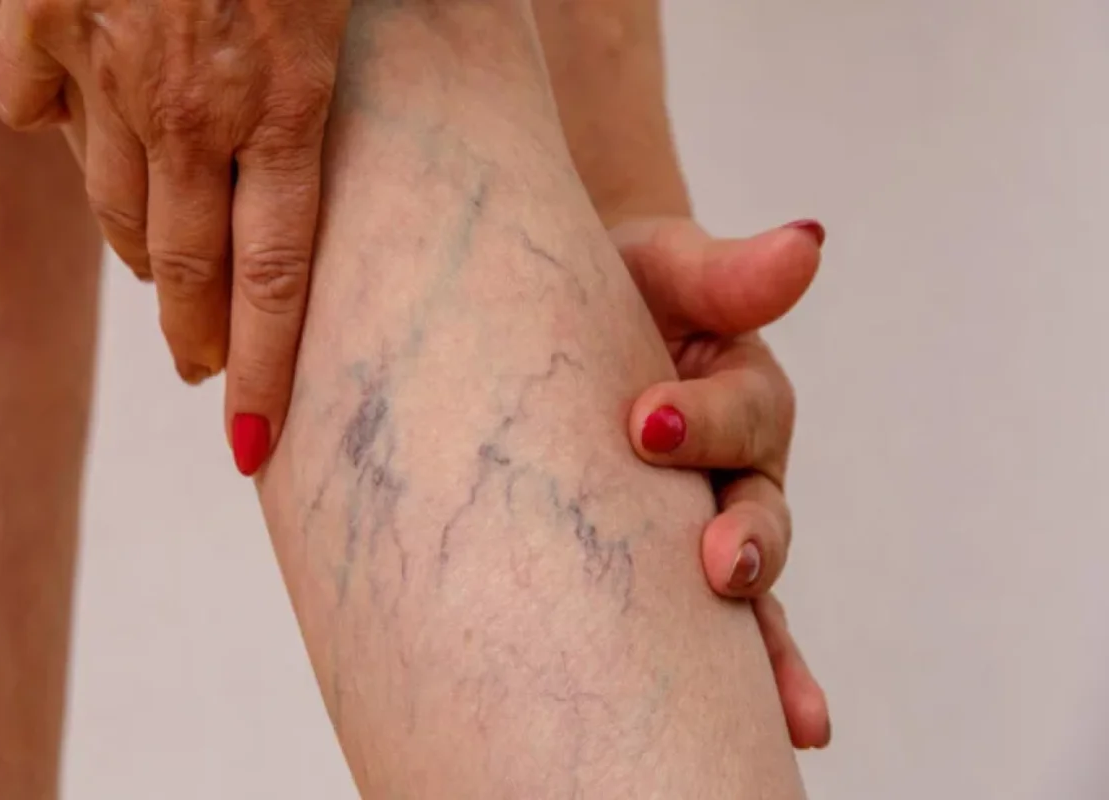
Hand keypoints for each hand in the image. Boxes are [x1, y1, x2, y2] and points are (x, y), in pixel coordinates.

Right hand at [0, 0, 350, 474]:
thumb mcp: (352, 0)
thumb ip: (343, 74)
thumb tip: (353, 113)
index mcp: (287, 101)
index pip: (279, 278)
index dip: (268, 369)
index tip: (259, 443)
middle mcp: (194, 107)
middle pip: (189, 264)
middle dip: (199, 335)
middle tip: (208, 376)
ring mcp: (111, 64)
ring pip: (113, 200)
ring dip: (139, 252)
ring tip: (162, 284)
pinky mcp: (46, 15)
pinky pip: (32, 103)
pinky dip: (54, 124)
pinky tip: (73, 133)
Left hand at [614, 216, 830, 748]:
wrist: (555, 319)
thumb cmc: (612, 287)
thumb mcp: (661, 266)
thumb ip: (726, 272)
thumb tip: (809, 239)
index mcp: (741, 390)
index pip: (744, 411)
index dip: (704, 421)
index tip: (644, 420)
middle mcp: (738, 466)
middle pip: (762, 511)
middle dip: (746, 541)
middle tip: (720, 560)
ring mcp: (708, 521)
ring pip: (750, 586)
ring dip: (762, 641)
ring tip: (776, 702)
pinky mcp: (669, 567)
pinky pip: (716, 631)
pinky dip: (752, 678)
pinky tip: (787, 726)